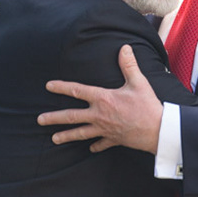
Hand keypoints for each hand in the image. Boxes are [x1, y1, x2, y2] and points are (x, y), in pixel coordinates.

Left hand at [38, 45, 164, 153]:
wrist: (157, 130)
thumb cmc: (148, 106)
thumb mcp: (138, 82)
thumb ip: (129, 65)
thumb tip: (124, 48)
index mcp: (103, 99)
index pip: (77, 91)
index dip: (62, 87)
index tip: (48, 86)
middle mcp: (99, 115)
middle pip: (72, 116)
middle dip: (54, 118)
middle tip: (39, 120)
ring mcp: (105, 129)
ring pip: (81, 133)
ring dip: (66, 136)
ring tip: (54, 139)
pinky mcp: (113, 139)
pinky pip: (100, 144)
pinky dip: (94, 146)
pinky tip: (89, 148)